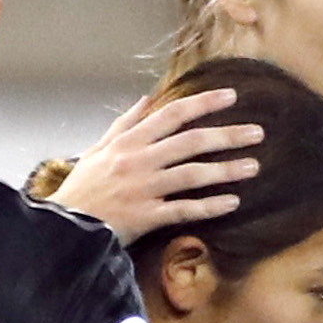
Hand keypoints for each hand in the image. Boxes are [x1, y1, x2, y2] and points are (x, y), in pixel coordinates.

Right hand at [49, 88, 264, 240]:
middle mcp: (139, 161)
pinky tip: (232, 202)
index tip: (231, 96)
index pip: (172, 114)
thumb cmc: (83, 188)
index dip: (203, 103)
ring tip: (254, 166)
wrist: (65, 225)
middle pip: (191, 142)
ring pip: (192, 174)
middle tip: (258, 132)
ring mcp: (144, 189)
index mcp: (129, 141)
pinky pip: (184, 209)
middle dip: (227, 135)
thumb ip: (124, 124)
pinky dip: (209, 206)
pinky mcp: (146, 216)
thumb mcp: (98, 149)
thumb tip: (146, 100)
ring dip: (226, 170)